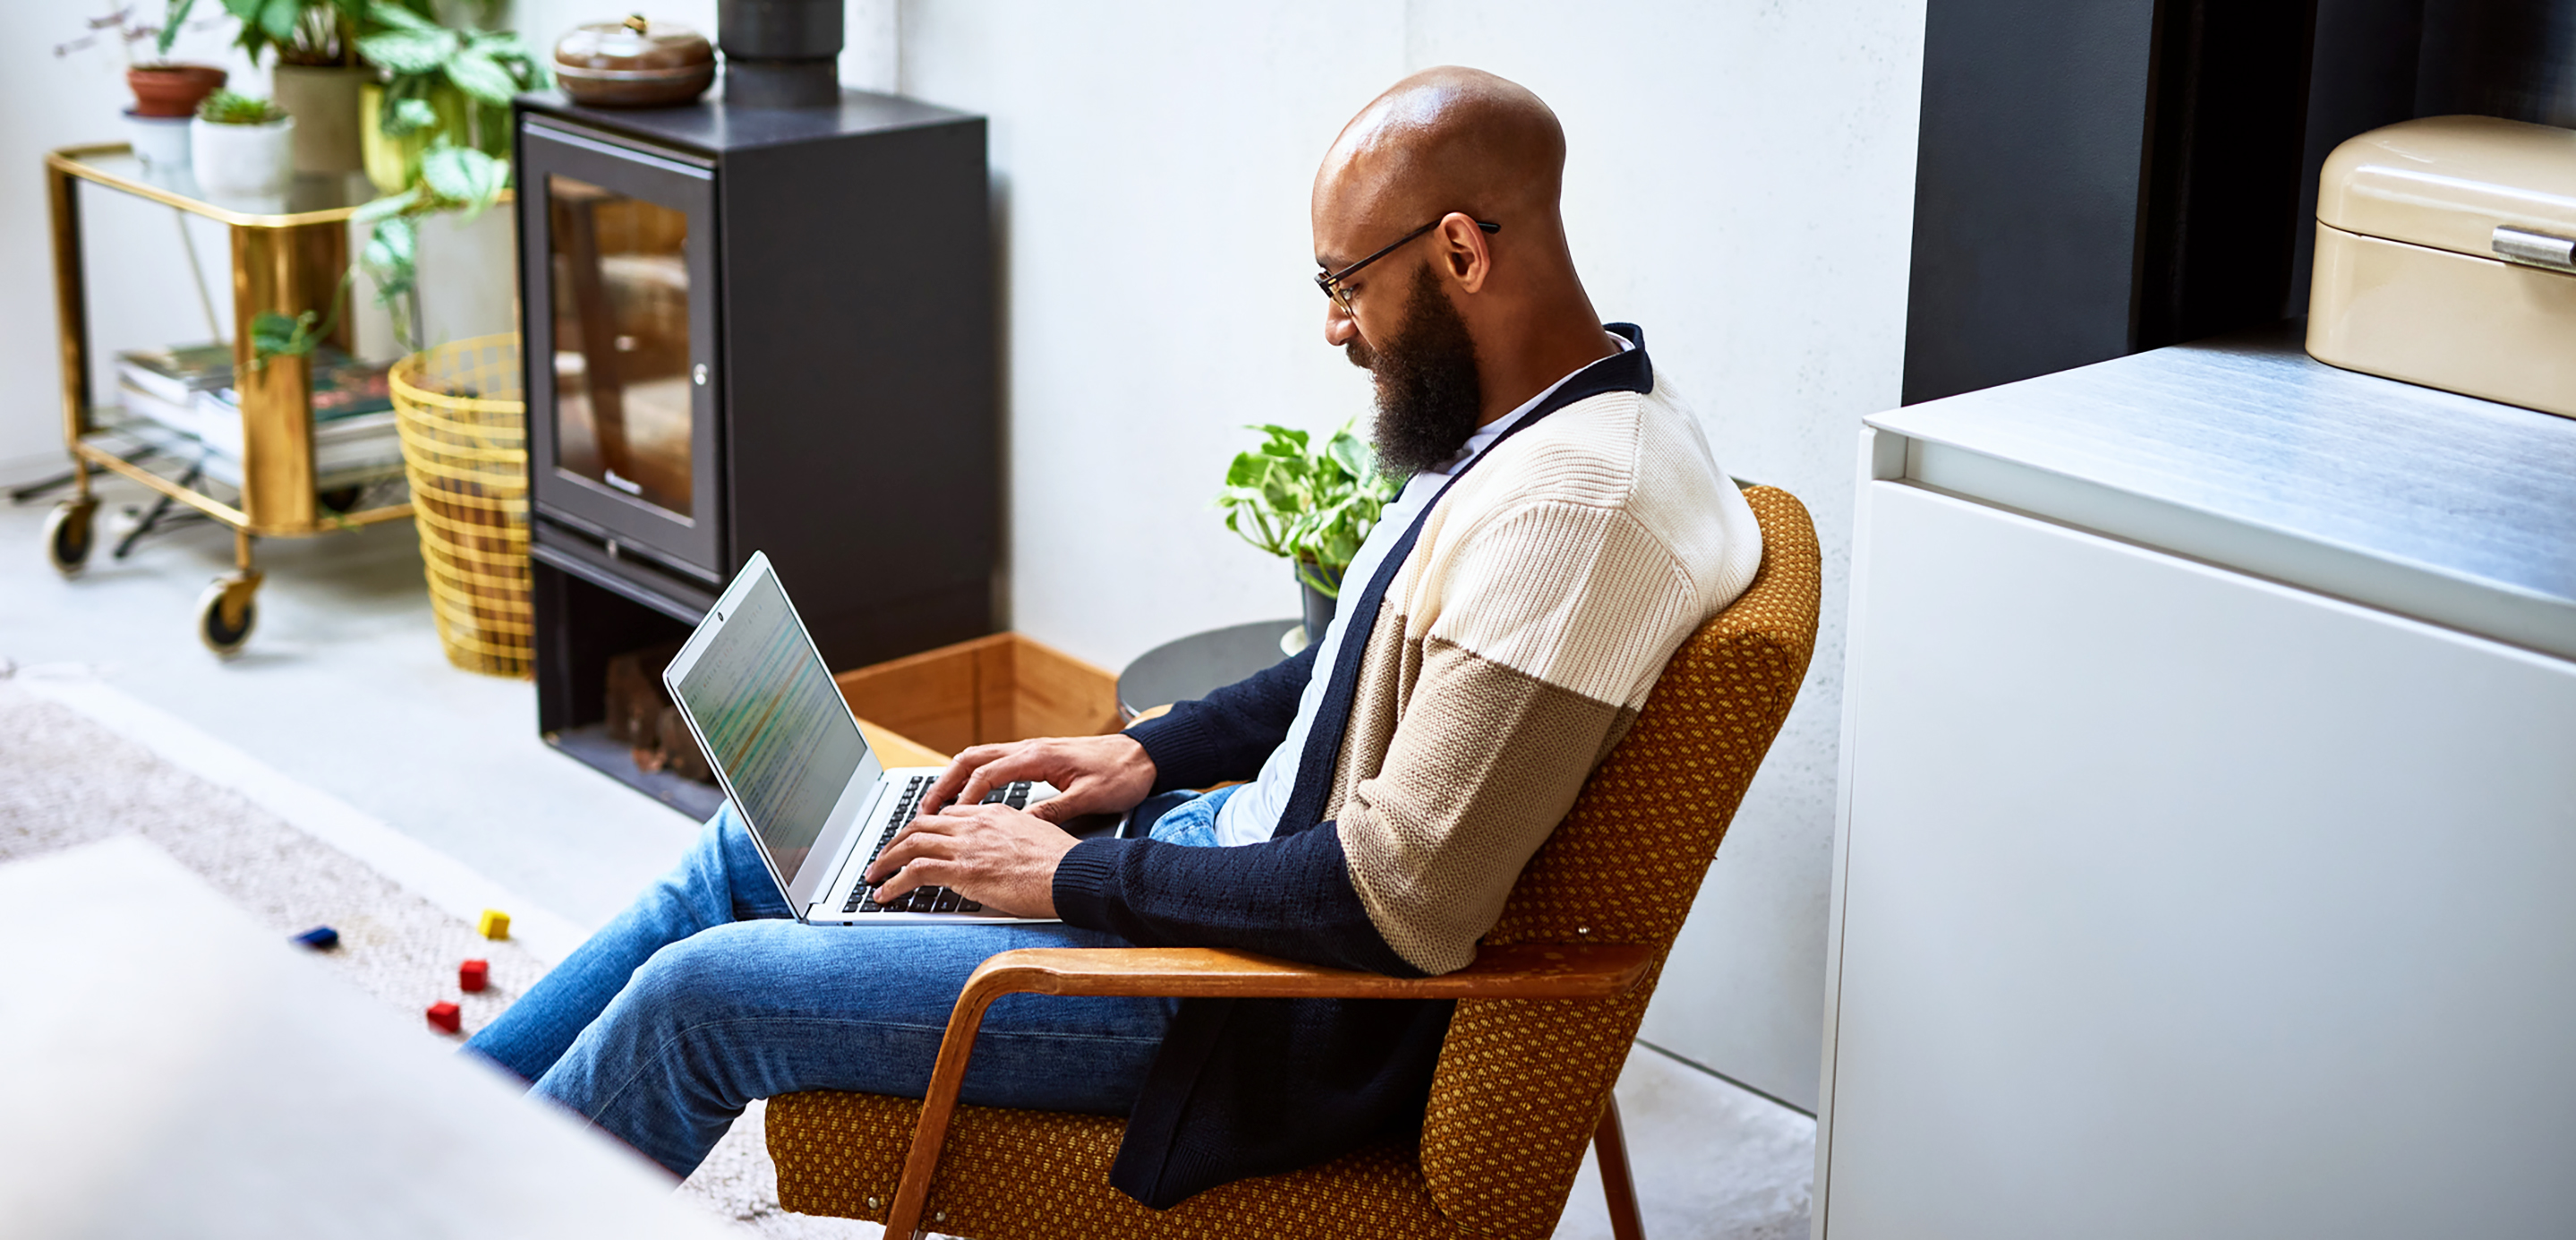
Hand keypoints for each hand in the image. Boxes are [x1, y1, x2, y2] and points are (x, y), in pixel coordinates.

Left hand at [863, 803, 1077, 917]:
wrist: (1074, 873)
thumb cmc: (1065, 863)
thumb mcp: (1036, 837)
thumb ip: (1012, 839)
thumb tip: (1003, 854)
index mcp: (994, 813)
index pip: (947, 814)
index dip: (925, 828)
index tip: (914, 841)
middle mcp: (976, 823)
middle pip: (921, 824)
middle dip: (895, 841)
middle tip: (882, 856)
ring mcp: (968, 845)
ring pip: (910, 844)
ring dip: (885, 861)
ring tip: (873, 876)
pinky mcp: (963, 870)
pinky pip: (915, 872)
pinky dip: (893, 883)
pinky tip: (884, 894)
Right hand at [921, 733, 1156, 823]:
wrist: (1145, 755)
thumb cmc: (1121, 774)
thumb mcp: (1088, 799)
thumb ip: (1052, 812)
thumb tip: (1019, 828)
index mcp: (1037, 757)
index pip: (986, 775)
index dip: (962, 800)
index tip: (945, 823)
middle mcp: (1028, 749)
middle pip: (971, 760)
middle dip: (943, 785)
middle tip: (922, 812)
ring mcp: (1030, 750)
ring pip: (979, 758)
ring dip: (954, 780)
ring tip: (935, 806)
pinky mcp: (1036, 757)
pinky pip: (993, 763)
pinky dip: (972, 778)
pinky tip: (967, 798)